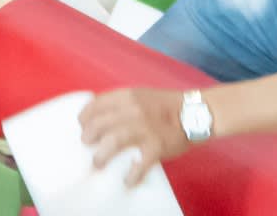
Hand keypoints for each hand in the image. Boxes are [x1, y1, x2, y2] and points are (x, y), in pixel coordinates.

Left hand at [80, 88, 194, 182]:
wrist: (194, 112)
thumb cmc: (164, 106)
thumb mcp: (139, 96)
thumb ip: (120, 104)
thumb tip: (98, 120)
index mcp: (127, 96)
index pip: (96, 104)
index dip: (85, 117)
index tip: (82, 126)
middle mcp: (133, 110)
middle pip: (100, 124)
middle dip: (88, 136)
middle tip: (87, 145)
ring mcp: (145, 128)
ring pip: (113, 141)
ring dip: (102, 155)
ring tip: (97, 163)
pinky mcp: (157, 146)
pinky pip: (140, 163)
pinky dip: (132, 174)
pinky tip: (127, 180)